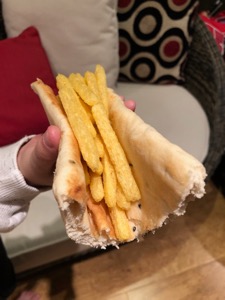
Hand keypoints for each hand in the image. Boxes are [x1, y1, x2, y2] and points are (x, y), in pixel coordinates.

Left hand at [17, 100, 134, 187]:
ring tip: (134, 125)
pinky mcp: (94, 164)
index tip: (111, 95)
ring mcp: (89, 150)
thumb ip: (45, 146)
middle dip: (116, 113)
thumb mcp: (38, 155)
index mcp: (70, 128)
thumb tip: (54, 131)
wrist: (36, 178)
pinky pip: (108, 159)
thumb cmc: (36, 162)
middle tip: (130, 105)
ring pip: (108, 138)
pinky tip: (130, 154)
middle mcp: (82, 136)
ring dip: (120, 132)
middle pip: (102, 122)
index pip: (87, 111)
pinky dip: (118, 156)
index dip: (99, 102)